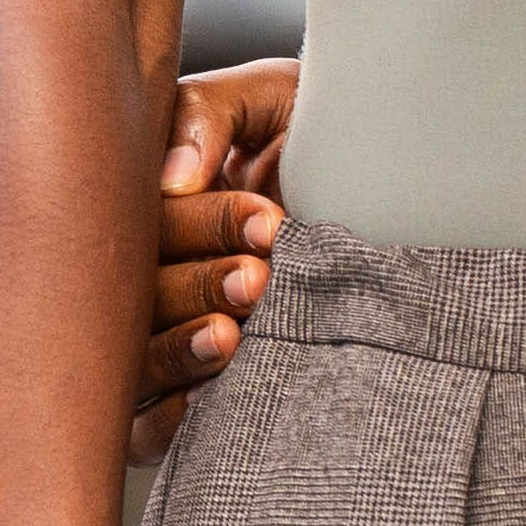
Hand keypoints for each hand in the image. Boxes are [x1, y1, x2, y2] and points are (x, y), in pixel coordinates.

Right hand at [131, 61, 300, 463]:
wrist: (392, 186)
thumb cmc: (319, 136)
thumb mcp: (270, 100)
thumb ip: (210, 114)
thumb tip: (173, 177)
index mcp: (150, 199)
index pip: (147, 217)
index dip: (203, 224)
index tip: (270, 222)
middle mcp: (144, 268)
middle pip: (136, 291)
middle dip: (196, 286)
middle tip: (258, 279)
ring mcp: (153, 331)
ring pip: (132, 358)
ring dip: (177, 350)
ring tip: (231, 336)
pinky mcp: (170, 394)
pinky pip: (138, 426)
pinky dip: (160, 421)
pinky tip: (194, 406)